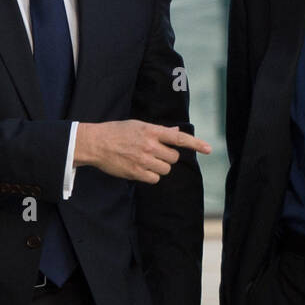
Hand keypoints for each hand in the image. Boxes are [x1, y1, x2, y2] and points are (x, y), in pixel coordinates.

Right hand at [74, 120, 210, 183]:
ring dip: (159, 167)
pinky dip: (151, 176)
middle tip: (154, 154)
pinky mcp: (136, 172)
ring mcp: (143, 159)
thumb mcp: (138, 125)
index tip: (209, 149)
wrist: (96, 143)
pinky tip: (140, 169)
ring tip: (145, 161)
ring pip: (165, 169)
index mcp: (151, 130)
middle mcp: (149, 145)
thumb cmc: (117, 132)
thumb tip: (176, 131)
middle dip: (168, 158)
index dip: (195, 143)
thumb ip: (159, 131)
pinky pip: (155, 179)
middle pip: (173, 158)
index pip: (179, 138)